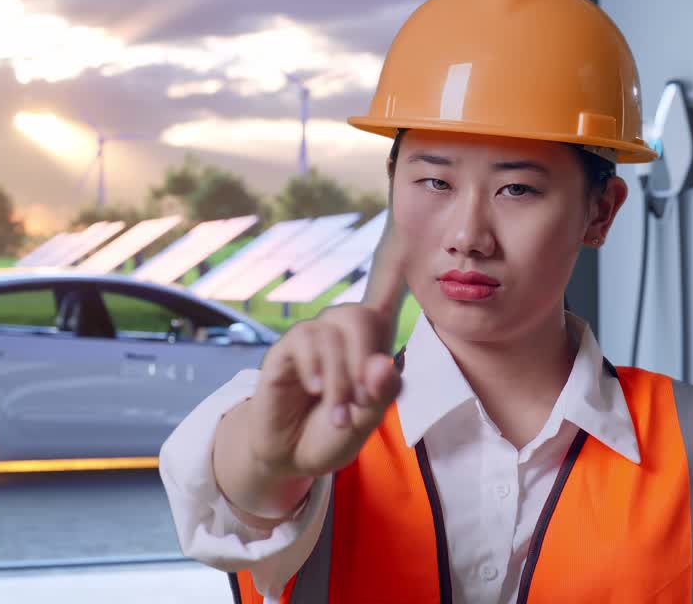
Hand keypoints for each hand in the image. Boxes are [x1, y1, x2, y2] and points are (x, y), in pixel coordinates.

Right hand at [242, 210, 409, 479]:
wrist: (291, 455)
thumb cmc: (334, 432)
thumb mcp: (366, 421)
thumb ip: (380, 394)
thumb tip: (383, 364)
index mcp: (370, 342)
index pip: (387, 295)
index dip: (397, 269)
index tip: (409, 237)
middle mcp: (341, 331)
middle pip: (359, 315)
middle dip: (364, 361)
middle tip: (361, 403)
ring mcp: (311, 338)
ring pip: (332, 334)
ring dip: (340, 380)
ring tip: (339, 415)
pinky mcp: (284, 350)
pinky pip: (304, 341)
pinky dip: (317, 368)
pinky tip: (317, 390)